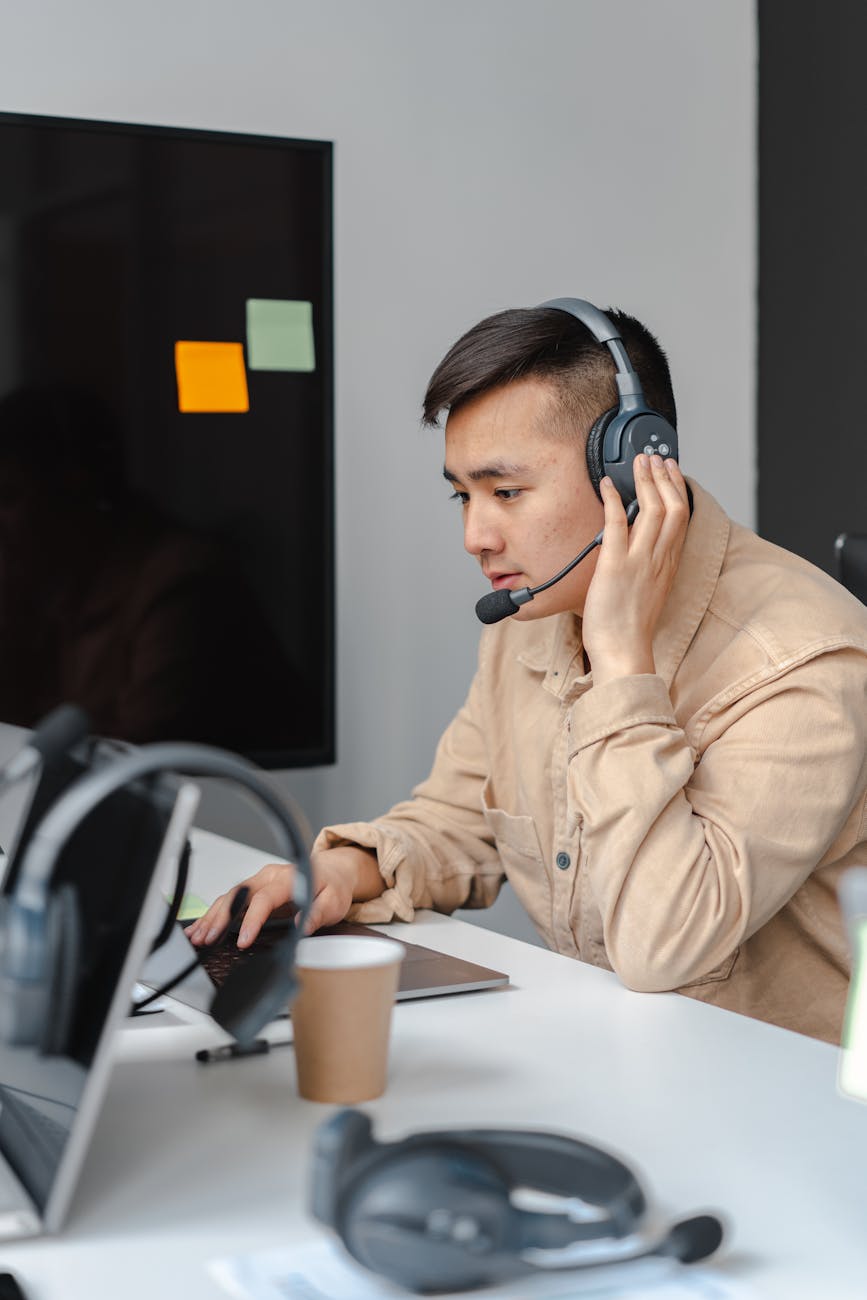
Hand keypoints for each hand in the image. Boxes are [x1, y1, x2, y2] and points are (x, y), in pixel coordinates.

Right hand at [185, 847, 366, 948]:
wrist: (333, 872)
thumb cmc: (332, 886)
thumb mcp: (333, 901)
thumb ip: (318, 913)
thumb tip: (301, 926)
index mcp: (288, 878)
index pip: (264, 898)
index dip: (251, 920)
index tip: (242, 940)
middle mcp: (269, 877)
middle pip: (238, 895)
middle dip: (220, 918)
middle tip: (207, 939)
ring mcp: (259, 882)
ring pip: (230, 897)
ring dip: (212, 917)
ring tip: (197, 936)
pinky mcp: (254, 890)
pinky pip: (230, 900)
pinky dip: (214, 914)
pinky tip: (200, 926)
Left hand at [582, 453, 689, 685]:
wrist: (623, 651)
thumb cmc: (629, 629)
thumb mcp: (647, 592)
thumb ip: (645, 567)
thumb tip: (633, 546)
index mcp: (668, 565)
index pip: (681, 518)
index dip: (677, 490)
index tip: (671, 471)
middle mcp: (659, 560)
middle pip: (672, 507)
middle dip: (665, 477)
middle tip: (656, 457)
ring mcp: (639, 562)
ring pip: (652, 510)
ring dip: (645, 481)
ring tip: (639, 462)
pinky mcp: (616, 567)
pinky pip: (617, 525)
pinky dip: (613, 501)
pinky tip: (608, 485)